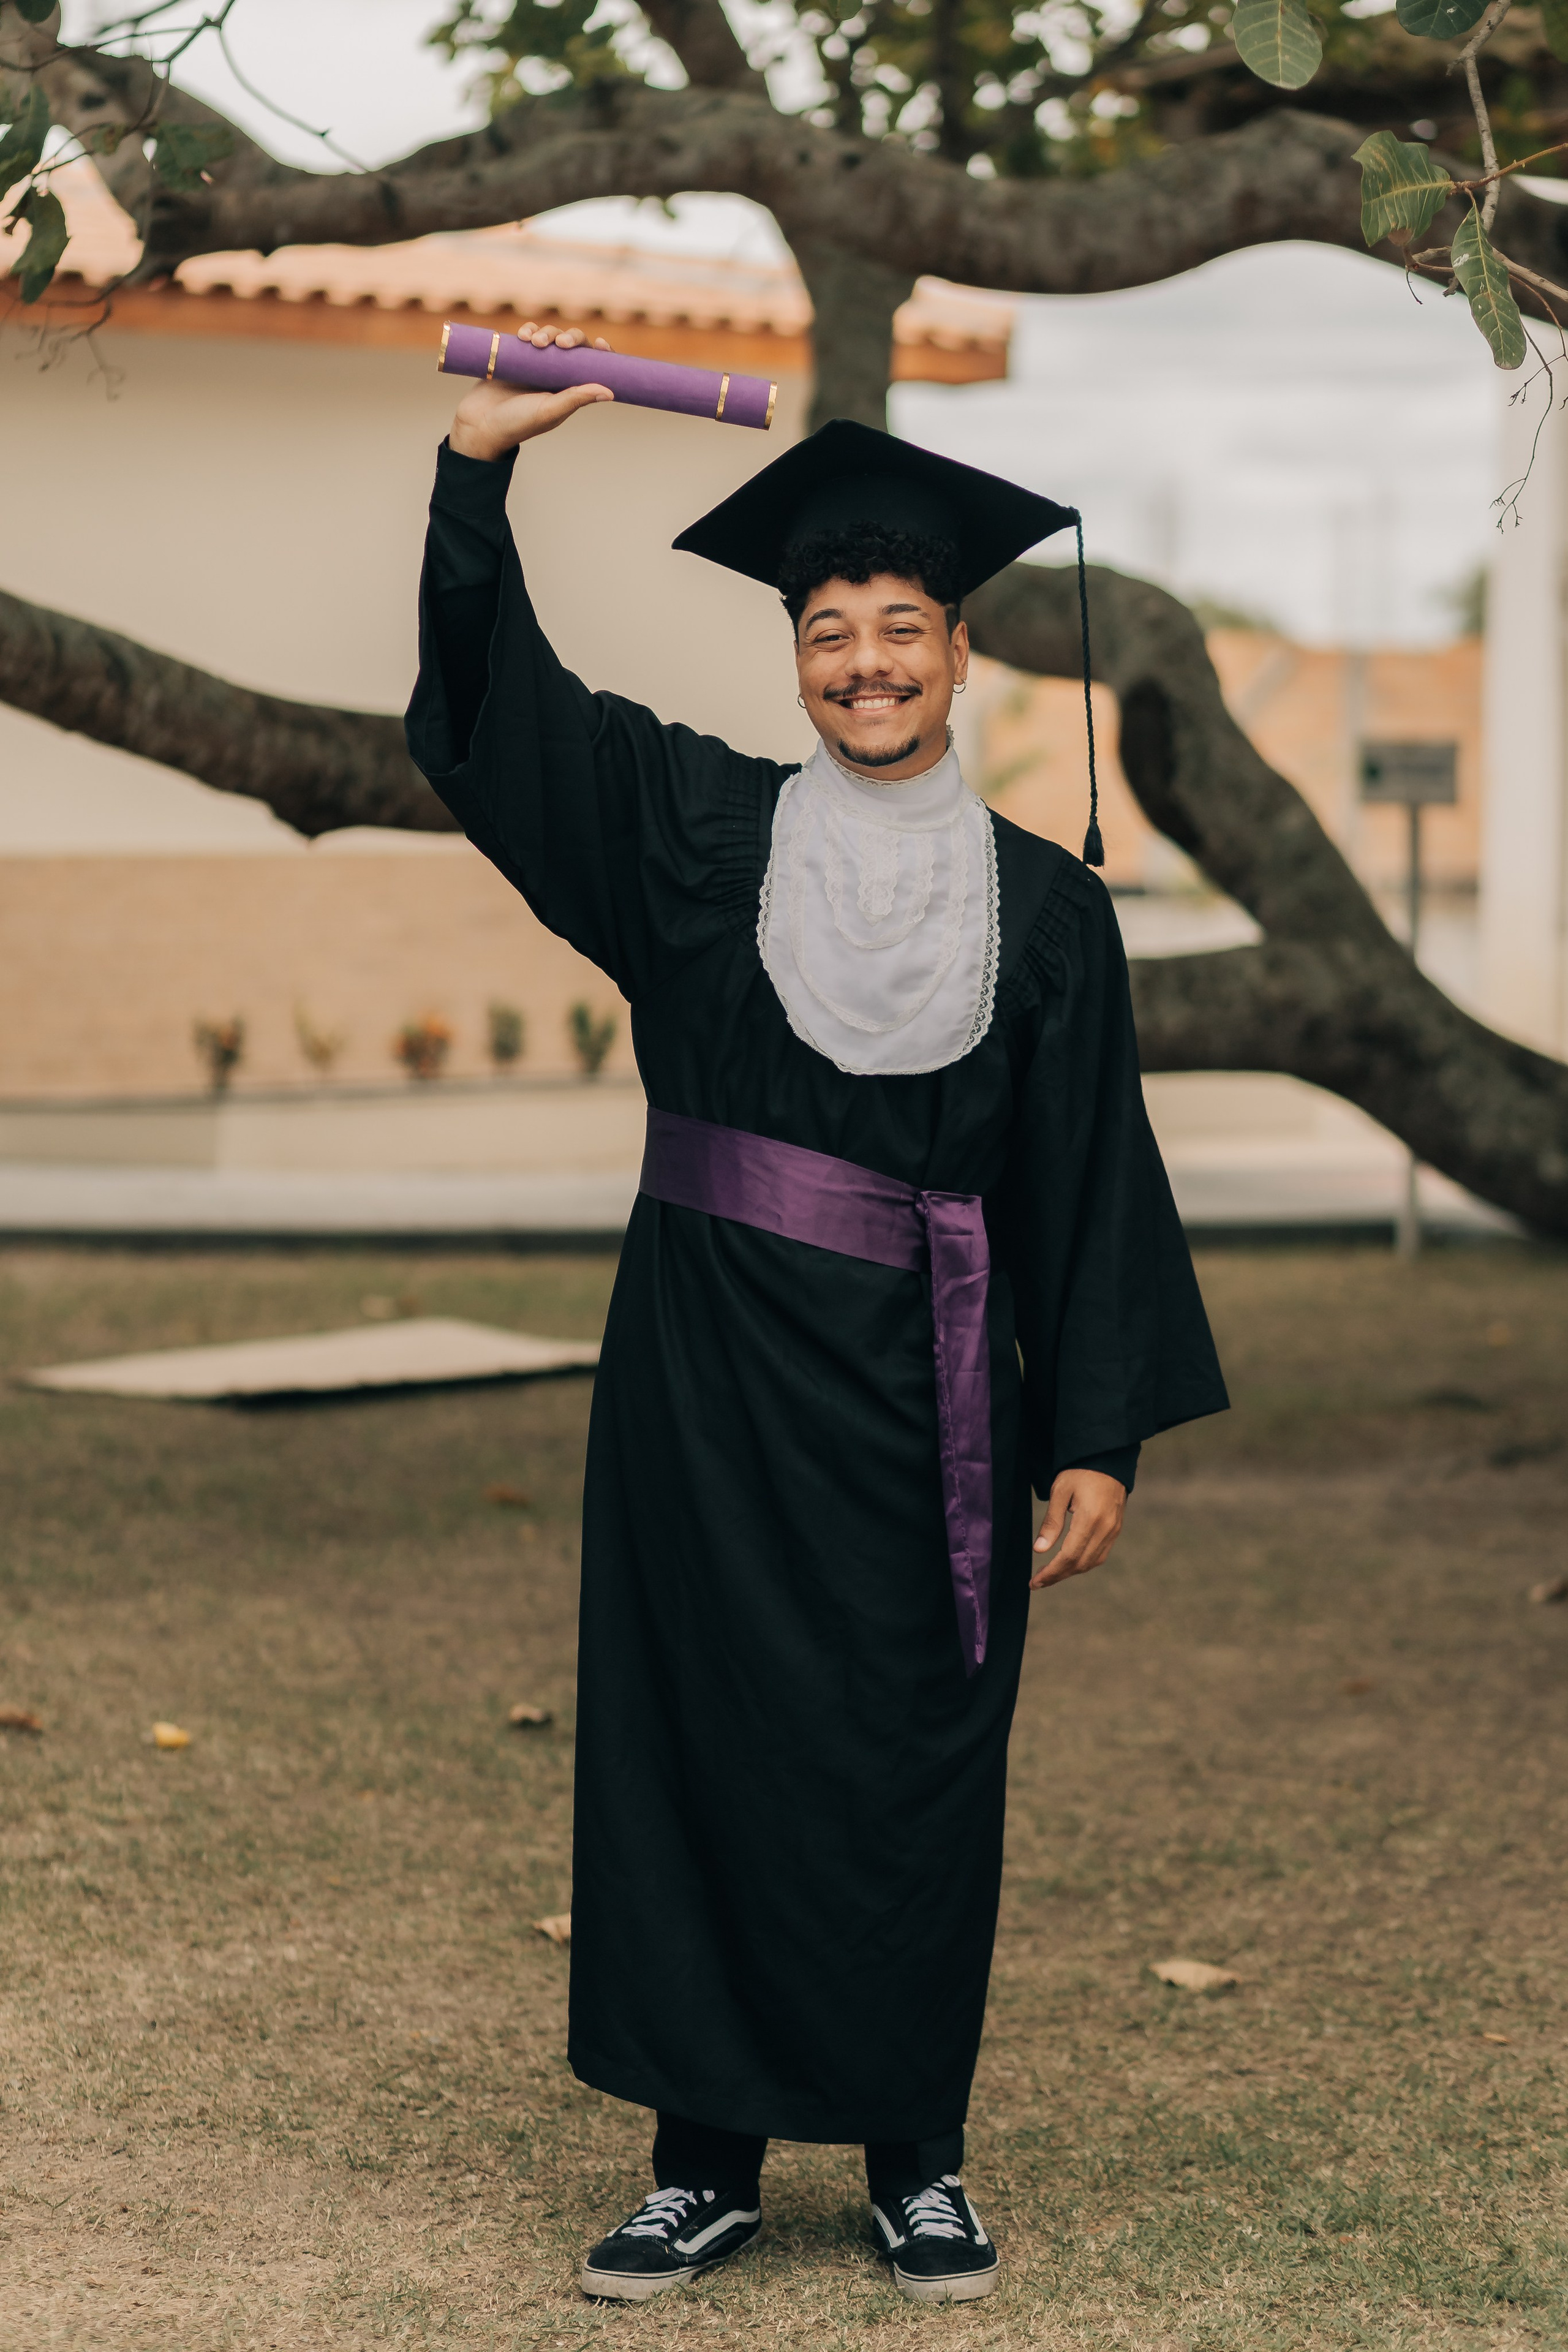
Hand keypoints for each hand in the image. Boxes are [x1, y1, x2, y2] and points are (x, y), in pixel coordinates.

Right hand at [449, 324, 613, 461]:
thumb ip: (577, 398)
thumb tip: (610, 391)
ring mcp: (536, 365)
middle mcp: (555, 376)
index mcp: (569, 391)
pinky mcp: (517, 356)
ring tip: (535, 342)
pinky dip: (529, 330)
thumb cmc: (517, 423)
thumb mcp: (550, 411)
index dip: (600, 354)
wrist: (480, 423)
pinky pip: (528, 335)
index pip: (592, 368)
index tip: (600, 343)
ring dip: (547, 333)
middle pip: (573, 346)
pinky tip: (524, 335)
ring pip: (551, 337)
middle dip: (570, 338)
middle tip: (561, 343)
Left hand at [1029, 1467, 1125, 1589]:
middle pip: (1080, 1564)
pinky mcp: (1116, 1529)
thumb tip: (1040, 1550)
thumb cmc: (1080, 1471)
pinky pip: (1100, 1554)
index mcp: (1090, 1519)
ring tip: (1050, 1574)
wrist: (1108, 1459)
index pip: (1068, 1556)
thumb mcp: (1060, 1492)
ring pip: (1091, 1562)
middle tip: (1038, 1582)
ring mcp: (1113, 1530)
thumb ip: (1051, 1522)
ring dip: (1070, 1572)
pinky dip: (1083, 1563)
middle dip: (1058, 1576)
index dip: (1051, 1572)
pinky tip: (1069, 1562)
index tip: (1034, 1582)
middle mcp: (1105, 1529)